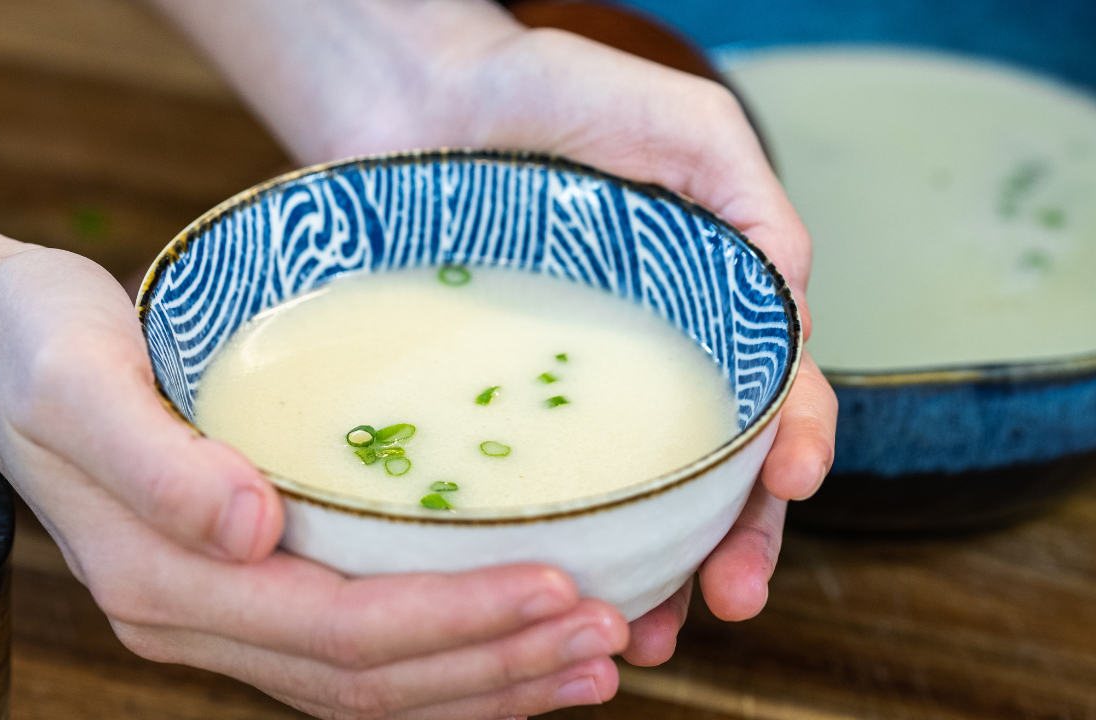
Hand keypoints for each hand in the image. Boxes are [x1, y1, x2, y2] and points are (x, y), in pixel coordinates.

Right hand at [0, 247, 628, 717]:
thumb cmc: (42, 348)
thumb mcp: (78, 383)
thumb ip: (158, 464)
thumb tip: (253, 528)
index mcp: (169, 580)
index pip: (342, 632)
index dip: (458, 622)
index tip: (561, 589)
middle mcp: (201, 620)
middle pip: (373, 680)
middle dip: (498, 664)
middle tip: (611, 638)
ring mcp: (225, 617)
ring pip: (374, 687)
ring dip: (489, 680)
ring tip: (591, 662)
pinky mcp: (246, 592)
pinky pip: (357, 657)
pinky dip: (445, 662)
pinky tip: (511, 645)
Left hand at [460, 27, 838, 663]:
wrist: (423, 96)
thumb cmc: (561, 94)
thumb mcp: (687, 130)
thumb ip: (757, 211)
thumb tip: (800, 315)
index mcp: (713, 313)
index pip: (773, 395)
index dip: (792, 444)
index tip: (789, 482)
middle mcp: (650, 366)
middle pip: (713, 475)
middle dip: (733, 546)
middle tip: (729, 602)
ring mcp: (572, 393)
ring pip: (630, 503)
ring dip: (653, 577)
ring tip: (647, 635)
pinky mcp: (494, 403)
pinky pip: (530, 487)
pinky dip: (550, 548)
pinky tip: (549, 591)